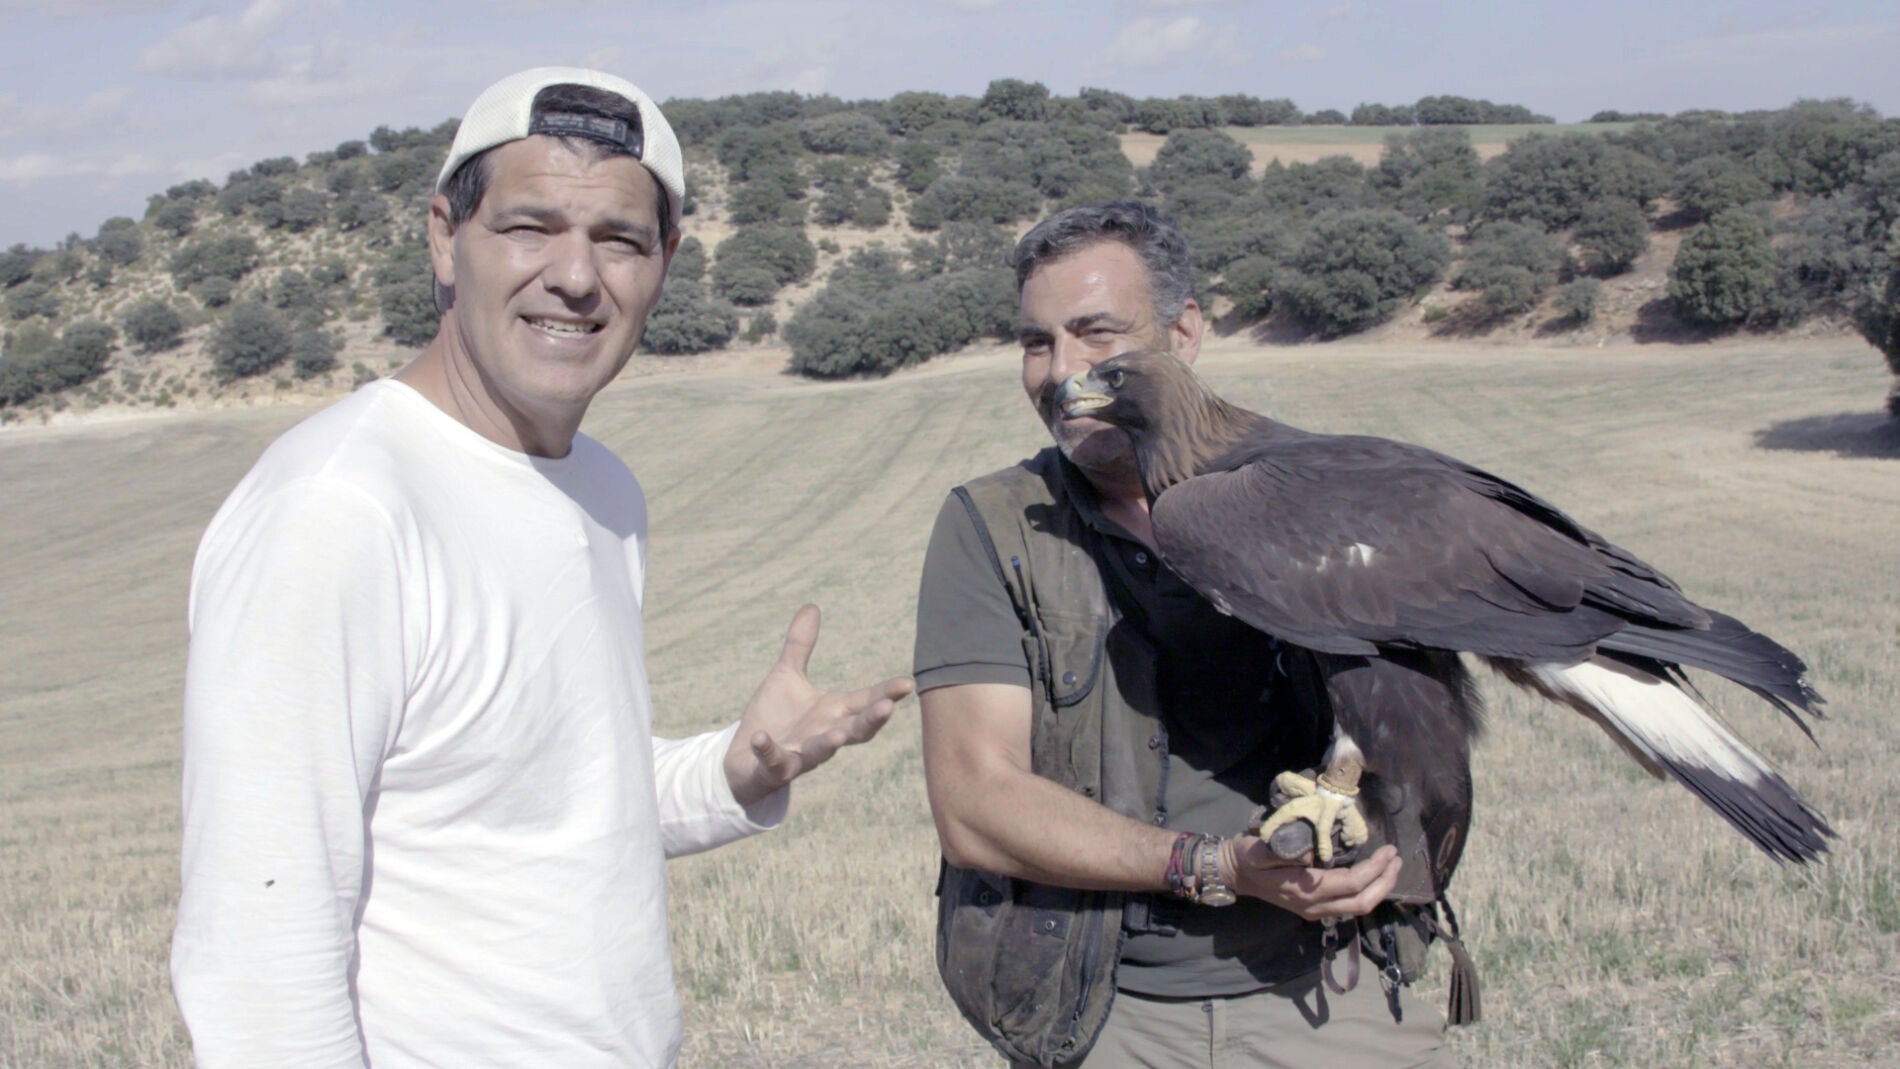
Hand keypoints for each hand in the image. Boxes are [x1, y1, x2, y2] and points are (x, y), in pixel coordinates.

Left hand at [724, 605, 914, 806]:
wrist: (745, 760)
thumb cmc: (774, 717)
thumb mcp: (787, 676)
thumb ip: (800, 645)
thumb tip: (813, 606)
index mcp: (832, 713)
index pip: (865, 702)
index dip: (886, 693)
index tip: (908, 683)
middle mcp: (824, 735)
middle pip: (855, 730)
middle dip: (871, 721)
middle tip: (887, 708)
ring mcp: (801, 754)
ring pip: (820, 753)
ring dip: (829, 744)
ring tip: (838, 736)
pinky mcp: (774, 768)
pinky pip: (773, 761)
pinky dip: (767, 750)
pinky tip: (760, 737)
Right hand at [1223, 836, 1401, 921]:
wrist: (1234, 873)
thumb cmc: (1247, 856)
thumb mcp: (1260, 848)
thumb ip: (1287, 851)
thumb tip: (1316, 852)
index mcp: (1306, 890)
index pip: (1351, 883)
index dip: (1375, 868)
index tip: (1388, 850)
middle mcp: (1314, 906)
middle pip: (1362, 902)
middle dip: (1384, 882)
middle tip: (1397, 859)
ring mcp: (1315, 910)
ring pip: (1358, 907)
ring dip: (1379, 889)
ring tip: (1391, 867)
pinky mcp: (1314, 908)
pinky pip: (1349, 905)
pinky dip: (1367, 892)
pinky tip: (1373, 876)